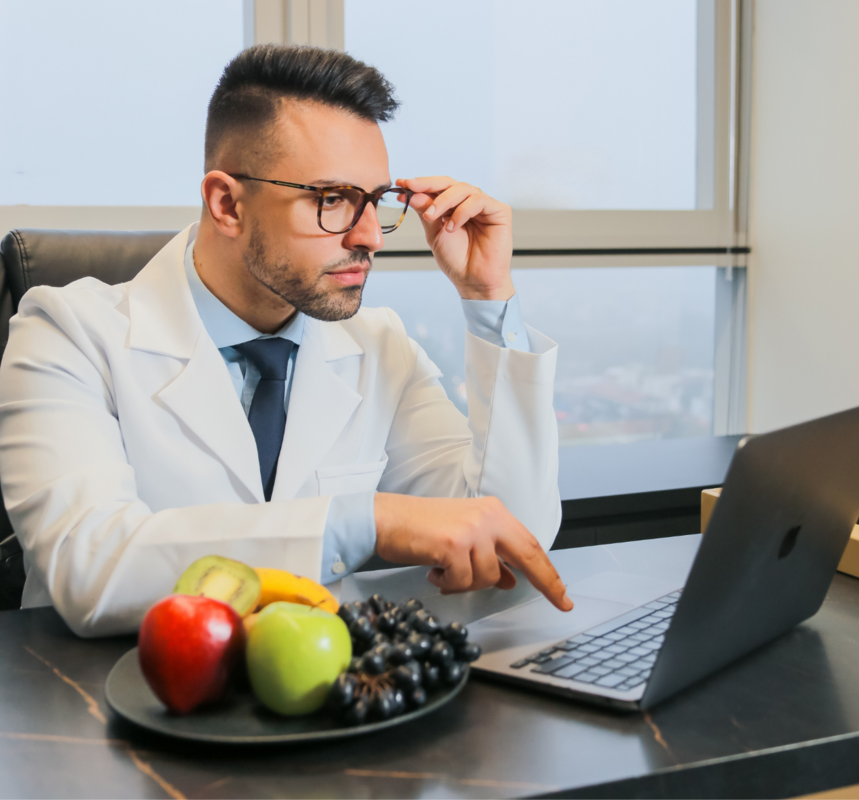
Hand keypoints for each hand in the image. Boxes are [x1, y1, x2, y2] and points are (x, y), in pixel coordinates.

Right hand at [374, 493, 573, 611]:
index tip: (562, 592)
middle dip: (546, 582)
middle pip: (529, 554)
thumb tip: (511, 579)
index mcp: (493, 512)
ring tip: (445, 570)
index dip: (548, 571)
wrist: (385, 519)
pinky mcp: (454, 544)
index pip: (530, 544)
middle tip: (559, 601)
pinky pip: (463, 581)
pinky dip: (448, 583)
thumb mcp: (463, 539)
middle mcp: (488, 516)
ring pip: (489, 576)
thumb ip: (490, 556)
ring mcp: (472, 530)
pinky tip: (434, 570)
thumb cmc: (420, 528)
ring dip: (466, 582)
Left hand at [396, 176, 514, 300]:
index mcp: (454, 206)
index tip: (401, 183)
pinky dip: (462, 211)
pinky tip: (452, 227)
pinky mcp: (499, 211)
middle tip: (412, 190)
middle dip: (428, 185)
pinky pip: (479, 200)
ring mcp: (485, 206)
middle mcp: (470, 202)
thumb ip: (425, 212)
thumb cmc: (456, 260)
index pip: (437, 188)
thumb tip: (411, 193)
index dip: (420, 184)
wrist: (473, 281)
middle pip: (449, 183)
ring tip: (431, 217)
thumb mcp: (434, 233)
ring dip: (444, 201)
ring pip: (463, 189)